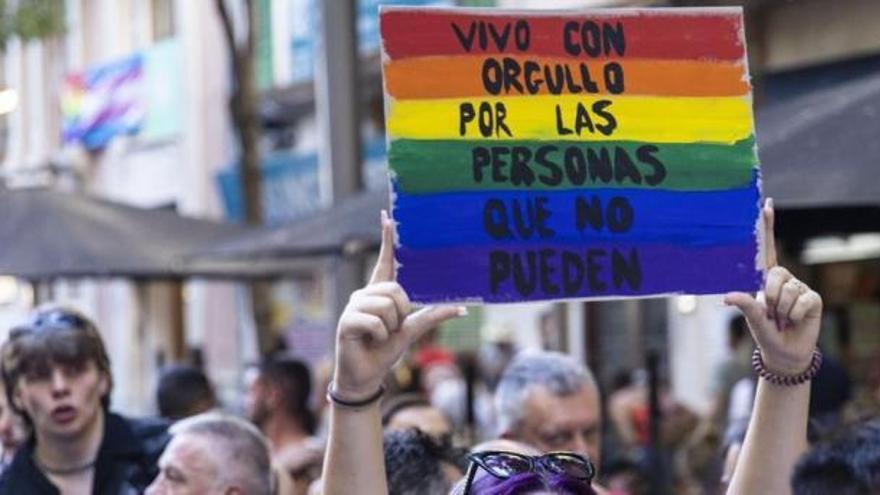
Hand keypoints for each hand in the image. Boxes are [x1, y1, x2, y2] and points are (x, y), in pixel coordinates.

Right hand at [332, 211, 463, 400]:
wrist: (366, 376)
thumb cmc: (385, 351)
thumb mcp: (413, 331)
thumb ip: (433, 316)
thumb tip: (463, 309)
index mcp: (379, 293)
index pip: (385, 261)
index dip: (386, 239)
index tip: (387, 216)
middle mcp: (365, 294)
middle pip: (395, 290)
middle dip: (401, 313)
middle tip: (392, 329)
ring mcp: (353, 306)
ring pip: (387, 306)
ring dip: (391, 327)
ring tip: (379, 337)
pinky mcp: (346, 321)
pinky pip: (376, 322)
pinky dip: (381, 336)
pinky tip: (369, 342)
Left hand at [724, 199, 821, 374]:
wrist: (785, 352)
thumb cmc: (765, 332)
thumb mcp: (752, 318)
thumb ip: (744, 304)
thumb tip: (728, 296)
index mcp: (765, 278)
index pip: (766, 248)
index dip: (767, 226)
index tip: (766, 204)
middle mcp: (783, 278)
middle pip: (775, 274)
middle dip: (770, 297)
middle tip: (772, 314)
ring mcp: (799, 286)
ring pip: (787, 291)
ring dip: (782, 310)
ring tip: (782, 319)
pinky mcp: (813, 298)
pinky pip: (802, 302)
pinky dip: (795, 315)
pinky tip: (795, 320)